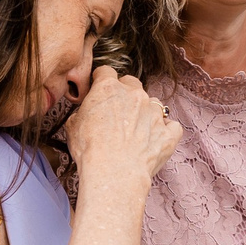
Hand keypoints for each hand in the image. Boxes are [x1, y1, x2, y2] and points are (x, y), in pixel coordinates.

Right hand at [63, 65, 181, 188]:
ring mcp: (154, 113)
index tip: (99, 86)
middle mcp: (135, 95)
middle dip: (125, 93)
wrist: (113, 172)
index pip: (106, 72)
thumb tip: (85, 112)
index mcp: (109, 89)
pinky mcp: (168, 133)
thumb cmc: (91, 150)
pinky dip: (166, 131)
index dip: (101, 79)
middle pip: (132, 83)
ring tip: (136, 131)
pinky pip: (172, 126)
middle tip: (117, 112)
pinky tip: (156, 139)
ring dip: (145, 112)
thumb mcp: (72, 126)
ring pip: (153, 103)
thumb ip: (82, 112)